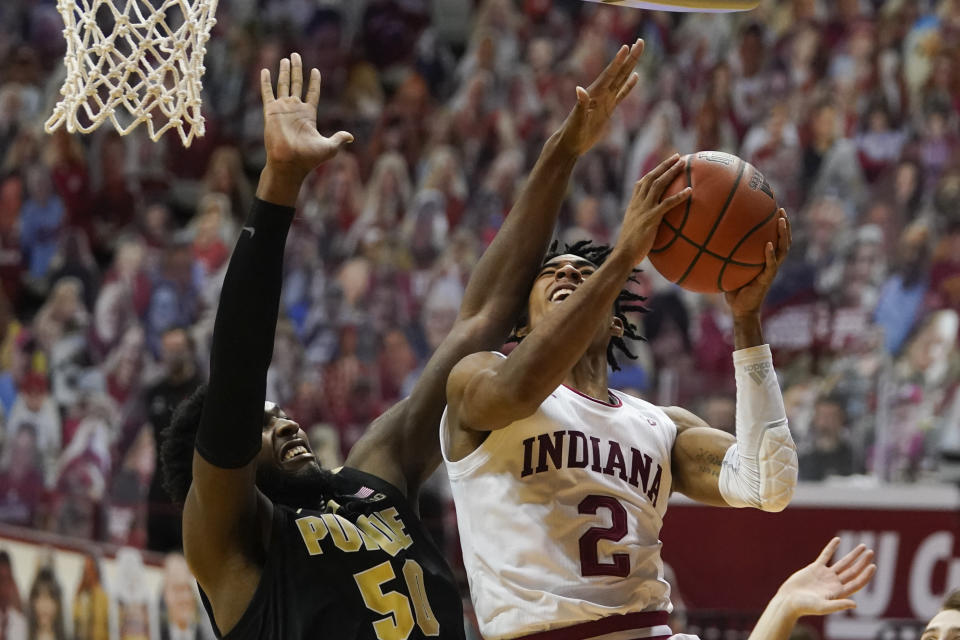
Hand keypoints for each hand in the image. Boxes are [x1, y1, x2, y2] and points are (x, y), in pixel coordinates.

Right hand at [260, 53, 352, 180]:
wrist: (289, 163)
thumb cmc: (308, 159)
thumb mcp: (329, 148)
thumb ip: (339, 139)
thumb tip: (351, 137)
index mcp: (309, 115)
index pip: (313, 93)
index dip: (314, 82)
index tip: (315, 70)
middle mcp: (295, 109)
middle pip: (296, 83)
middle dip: (296, 69)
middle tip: (296, 55)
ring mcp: (282, 109)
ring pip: (283, 84)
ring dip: (284, 71)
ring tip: (286, 58)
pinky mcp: (271, 111)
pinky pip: (267, 93)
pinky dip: (266, 82)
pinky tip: (265, 70)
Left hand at [556, 39, 642, 155]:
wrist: (571, 143)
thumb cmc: (571, 132)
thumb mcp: (577, 120)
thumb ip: (580, 105)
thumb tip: (579, 89)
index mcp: (594, 94)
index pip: (609, 75)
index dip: (618, 62)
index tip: (626, 47)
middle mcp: (601, 94)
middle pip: (619, 72)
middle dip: (630, 58)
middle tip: (640, 42)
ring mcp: (605, 100)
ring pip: (621, 79)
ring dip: (630, 66)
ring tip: (638, 52)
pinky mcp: (608, 109)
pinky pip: (621, 94)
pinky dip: (629, 86)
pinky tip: (636, 77)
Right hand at [615, 154, 690, 262]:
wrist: (623, 254)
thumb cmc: (630, 248)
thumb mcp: (634, 231)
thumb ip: (642, 224)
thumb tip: (652, 227)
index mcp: (633, 205)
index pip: (641, 183)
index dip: (653, 173)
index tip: (663, 166)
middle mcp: (638, 204)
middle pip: (651, 178)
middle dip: (664, 165)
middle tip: (677, 156)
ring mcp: (644, 210)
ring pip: (658, 185)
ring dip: (671, 172)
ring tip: (683, 164)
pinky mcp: (651, 218)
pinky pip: (667, 204)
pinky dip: (679, 196)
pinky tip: (690, 191)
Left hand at [724, 210, 790, 316]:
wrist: (740, 309)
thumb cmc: (734, 289)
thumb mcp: (730, 268)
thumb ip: (726, 255)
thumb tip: (708, 239)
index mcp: (765, 260)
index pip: (775, 239)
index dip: (777, 226)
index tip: (774, 209)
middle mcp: (771, 263)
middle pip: (784, 240)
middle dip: (784, 224)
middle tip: (780, 209)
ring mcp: (771, 270)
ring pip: (783, 249)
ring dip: (783, 234)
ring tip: (781, 220)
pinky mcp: (766, 279)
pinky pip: (771, 265)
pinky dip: (770, 255)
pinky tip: (769, 245)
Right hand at [776, 537, 875, 616]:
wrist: (788, 600)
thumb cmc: (804, 606)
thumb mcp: (822, 607)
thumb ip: (838, 605)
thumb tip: (855, 605)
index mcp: (838, 593)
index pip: (856, 583)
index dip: (865, 575)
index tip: (873, 566)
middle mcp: (834, 583)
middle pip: (852, 571)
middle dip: (862, 562)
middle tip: (871, 552)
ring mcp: (825, 575)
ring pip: (843, 563)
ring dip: (853, 555)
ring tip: (863, 546)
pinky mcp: (815, 568)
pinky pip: (825, 556)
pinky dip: (832, 548)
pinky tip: (838, 540)